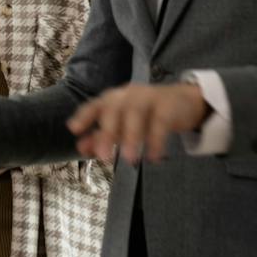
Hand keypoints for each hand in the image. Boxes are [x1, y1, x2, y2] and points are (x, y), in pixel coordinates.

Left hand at [67, 82, 209, 163]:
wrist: (183, 101)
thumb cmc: (145, 115)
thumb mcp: (122, 126)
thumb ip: (100, 136)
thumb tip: (80, 148)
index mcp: (113, 99)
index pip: (96, 105)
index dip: (84, 116)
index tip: (74, 129)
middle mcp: (128, 95)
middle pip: (113, 109)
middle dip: (107, 132)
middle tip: (103, 157)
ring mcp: (148, 98)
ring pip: (135, 113)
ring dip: (131, 136)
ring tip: (129, 160)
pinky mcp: (168, 106)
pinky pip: (160, 122)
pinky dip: (156, 140)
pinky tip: (153, 158)